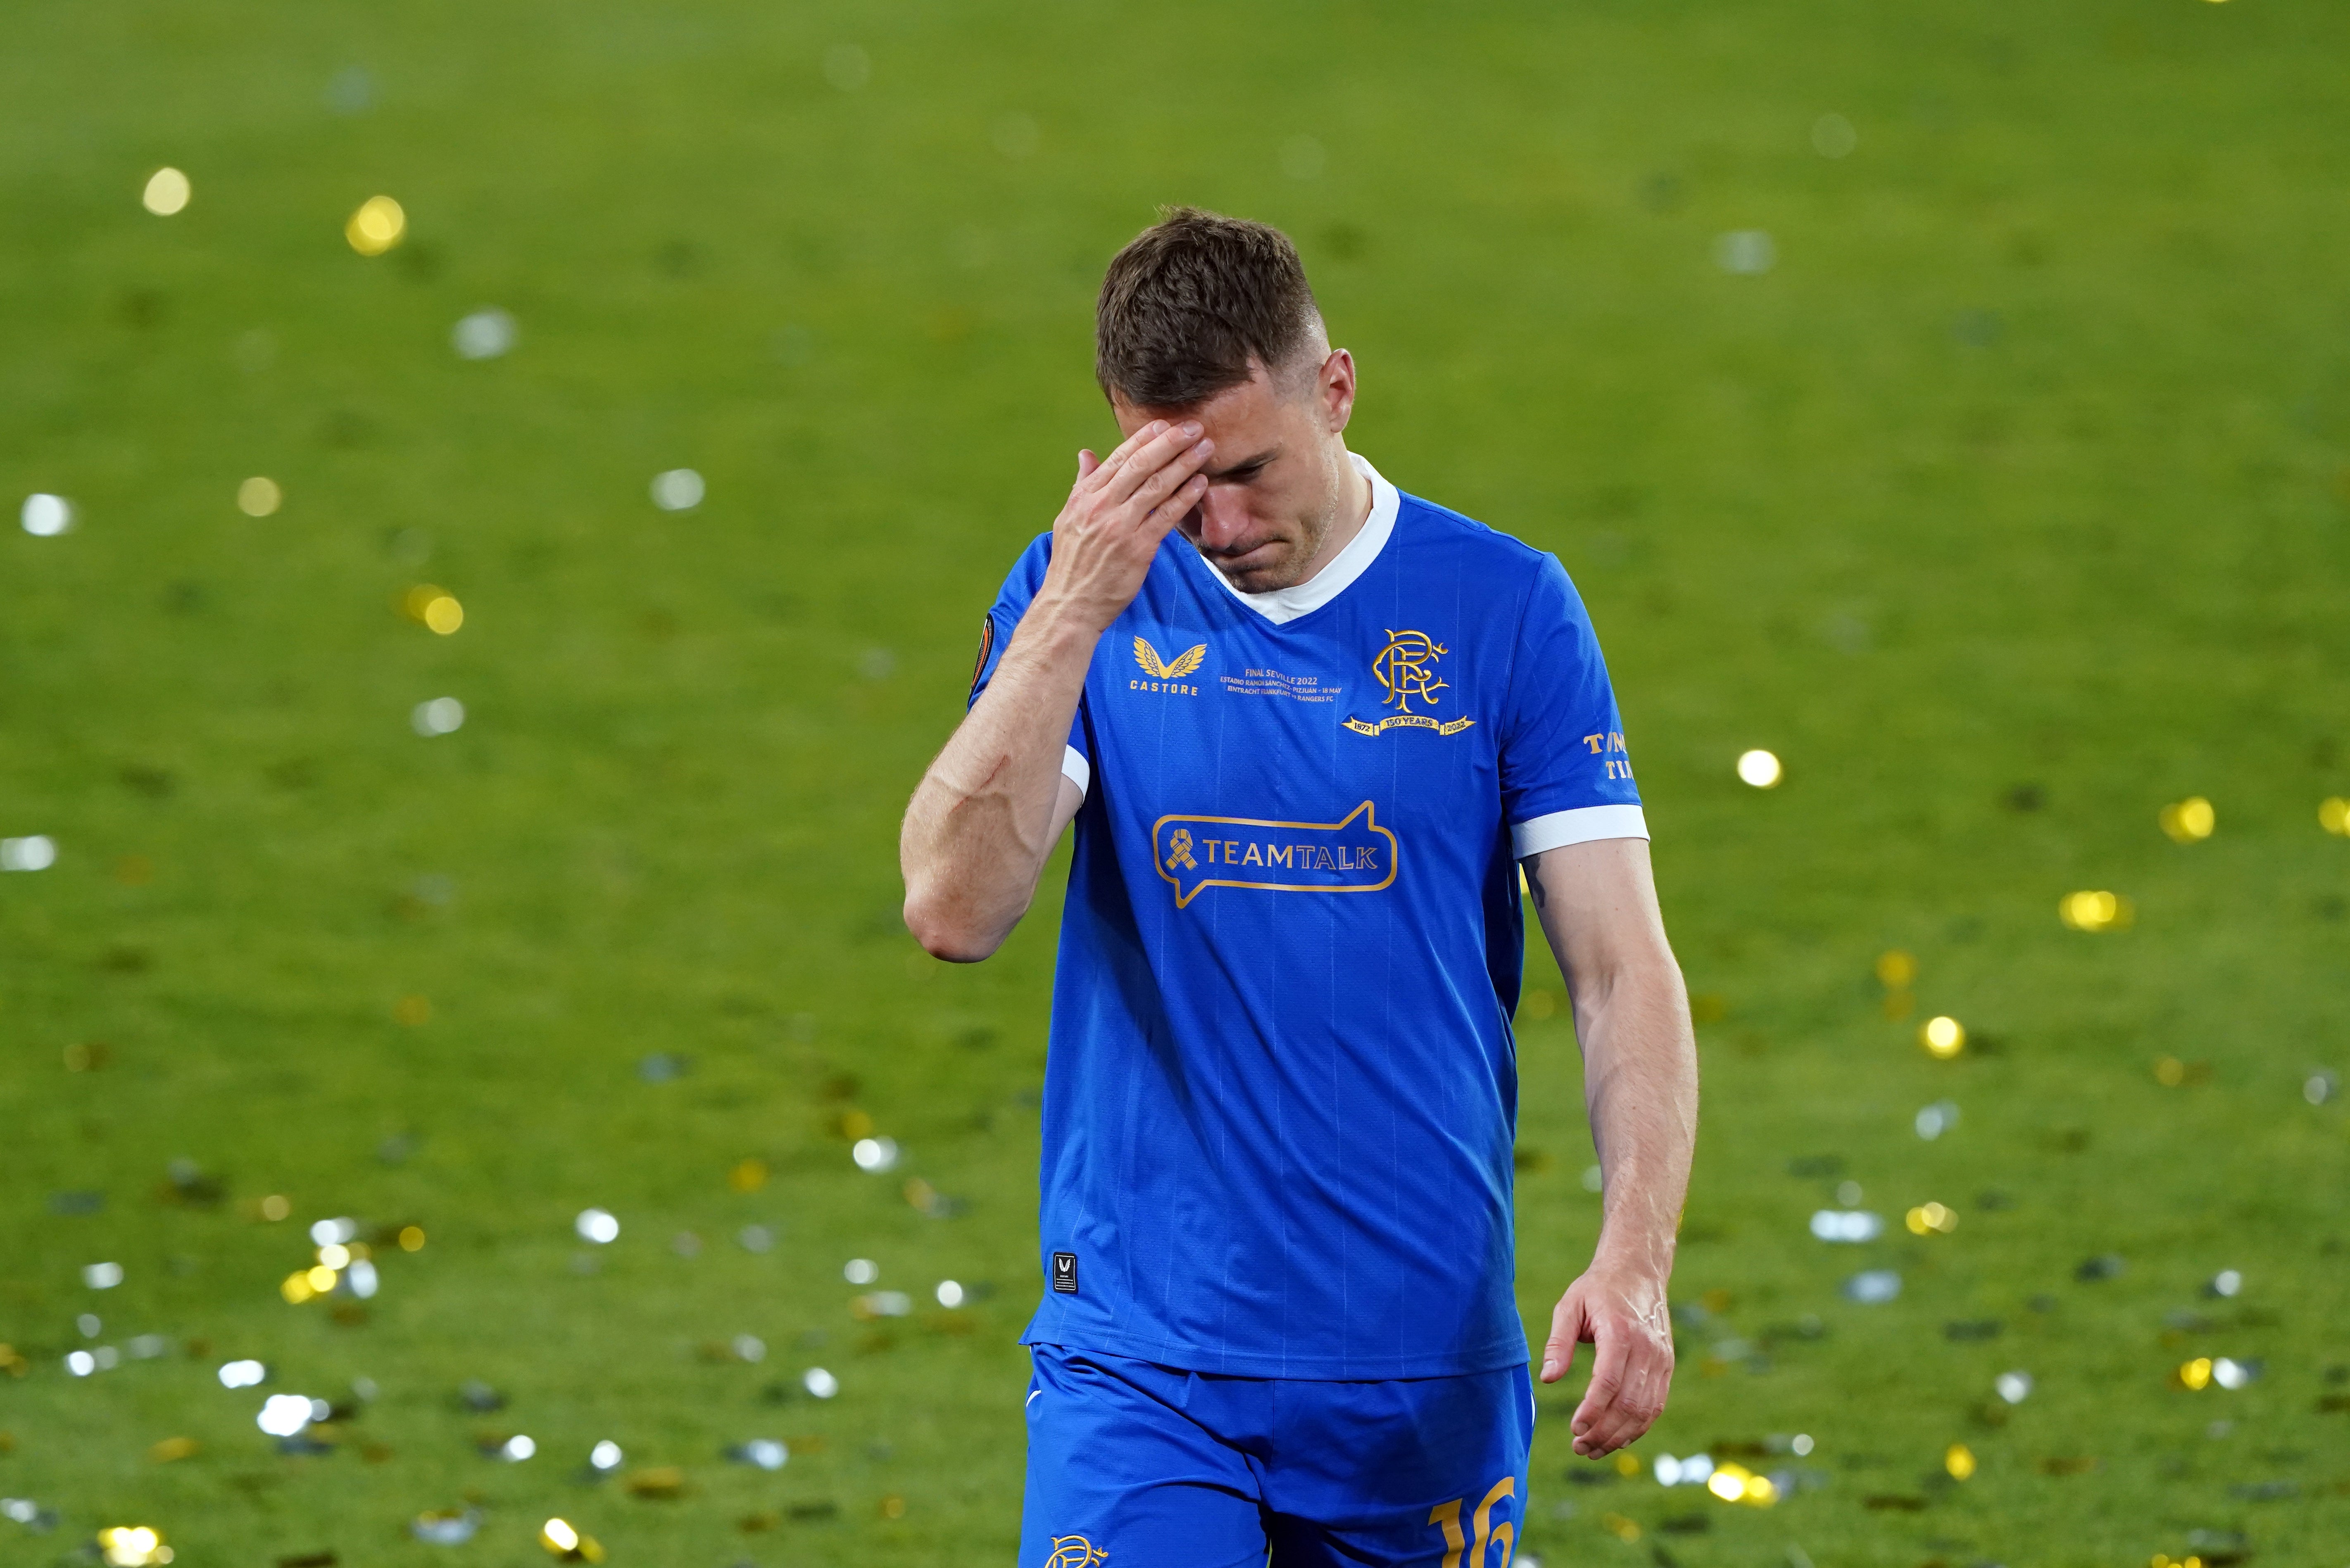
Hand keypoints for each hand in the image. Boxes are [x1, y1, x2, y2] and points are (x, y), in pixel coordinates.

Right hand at [1035, 419, 1213, 633]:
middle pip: (1141, 465)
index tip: (1165, 424)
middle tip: (1194, 428)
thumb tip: (1086, 454)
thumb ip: (1083, 484)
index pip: (1118, 458)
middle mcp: (1102, 506)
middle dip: (1170, 443)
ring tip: (1205, 449)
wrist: (1071, 604)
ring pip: (1157, 486)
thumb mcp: (1069, 518)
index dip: (1144, 438)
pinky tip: (1201, 484)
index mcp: (1085, 496)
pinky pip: (1167, 516)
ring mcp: (1121, 526)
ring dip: (1184, 464)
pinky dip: (1186, 497)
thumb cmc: (1072, 563)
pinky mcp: (1139, 548)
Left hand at [1540, 1263, 1673, 1456]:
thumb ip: (1558, 1343)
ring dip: (1619, 1436)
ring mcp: (1661, 1359)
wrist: (1639, 1271)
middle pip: (1628, 1403)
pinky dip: (1637, 1427)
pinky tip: (1617, 1438)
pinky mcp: (1667, 1366)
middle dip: (1603, 1431)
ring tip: (1593, 1449)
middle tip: (1578, 1447)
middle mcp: (1646, 1348)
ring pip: (1644, 1410)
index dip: (1592, 1411)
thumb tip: (1547, 1379)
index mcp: (1620, 1332)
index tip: (1574, 1429)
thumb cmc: (1598, 1289)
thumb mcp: (1569, 1306)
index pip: (1609, 1381)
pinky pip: (1655, 1405)